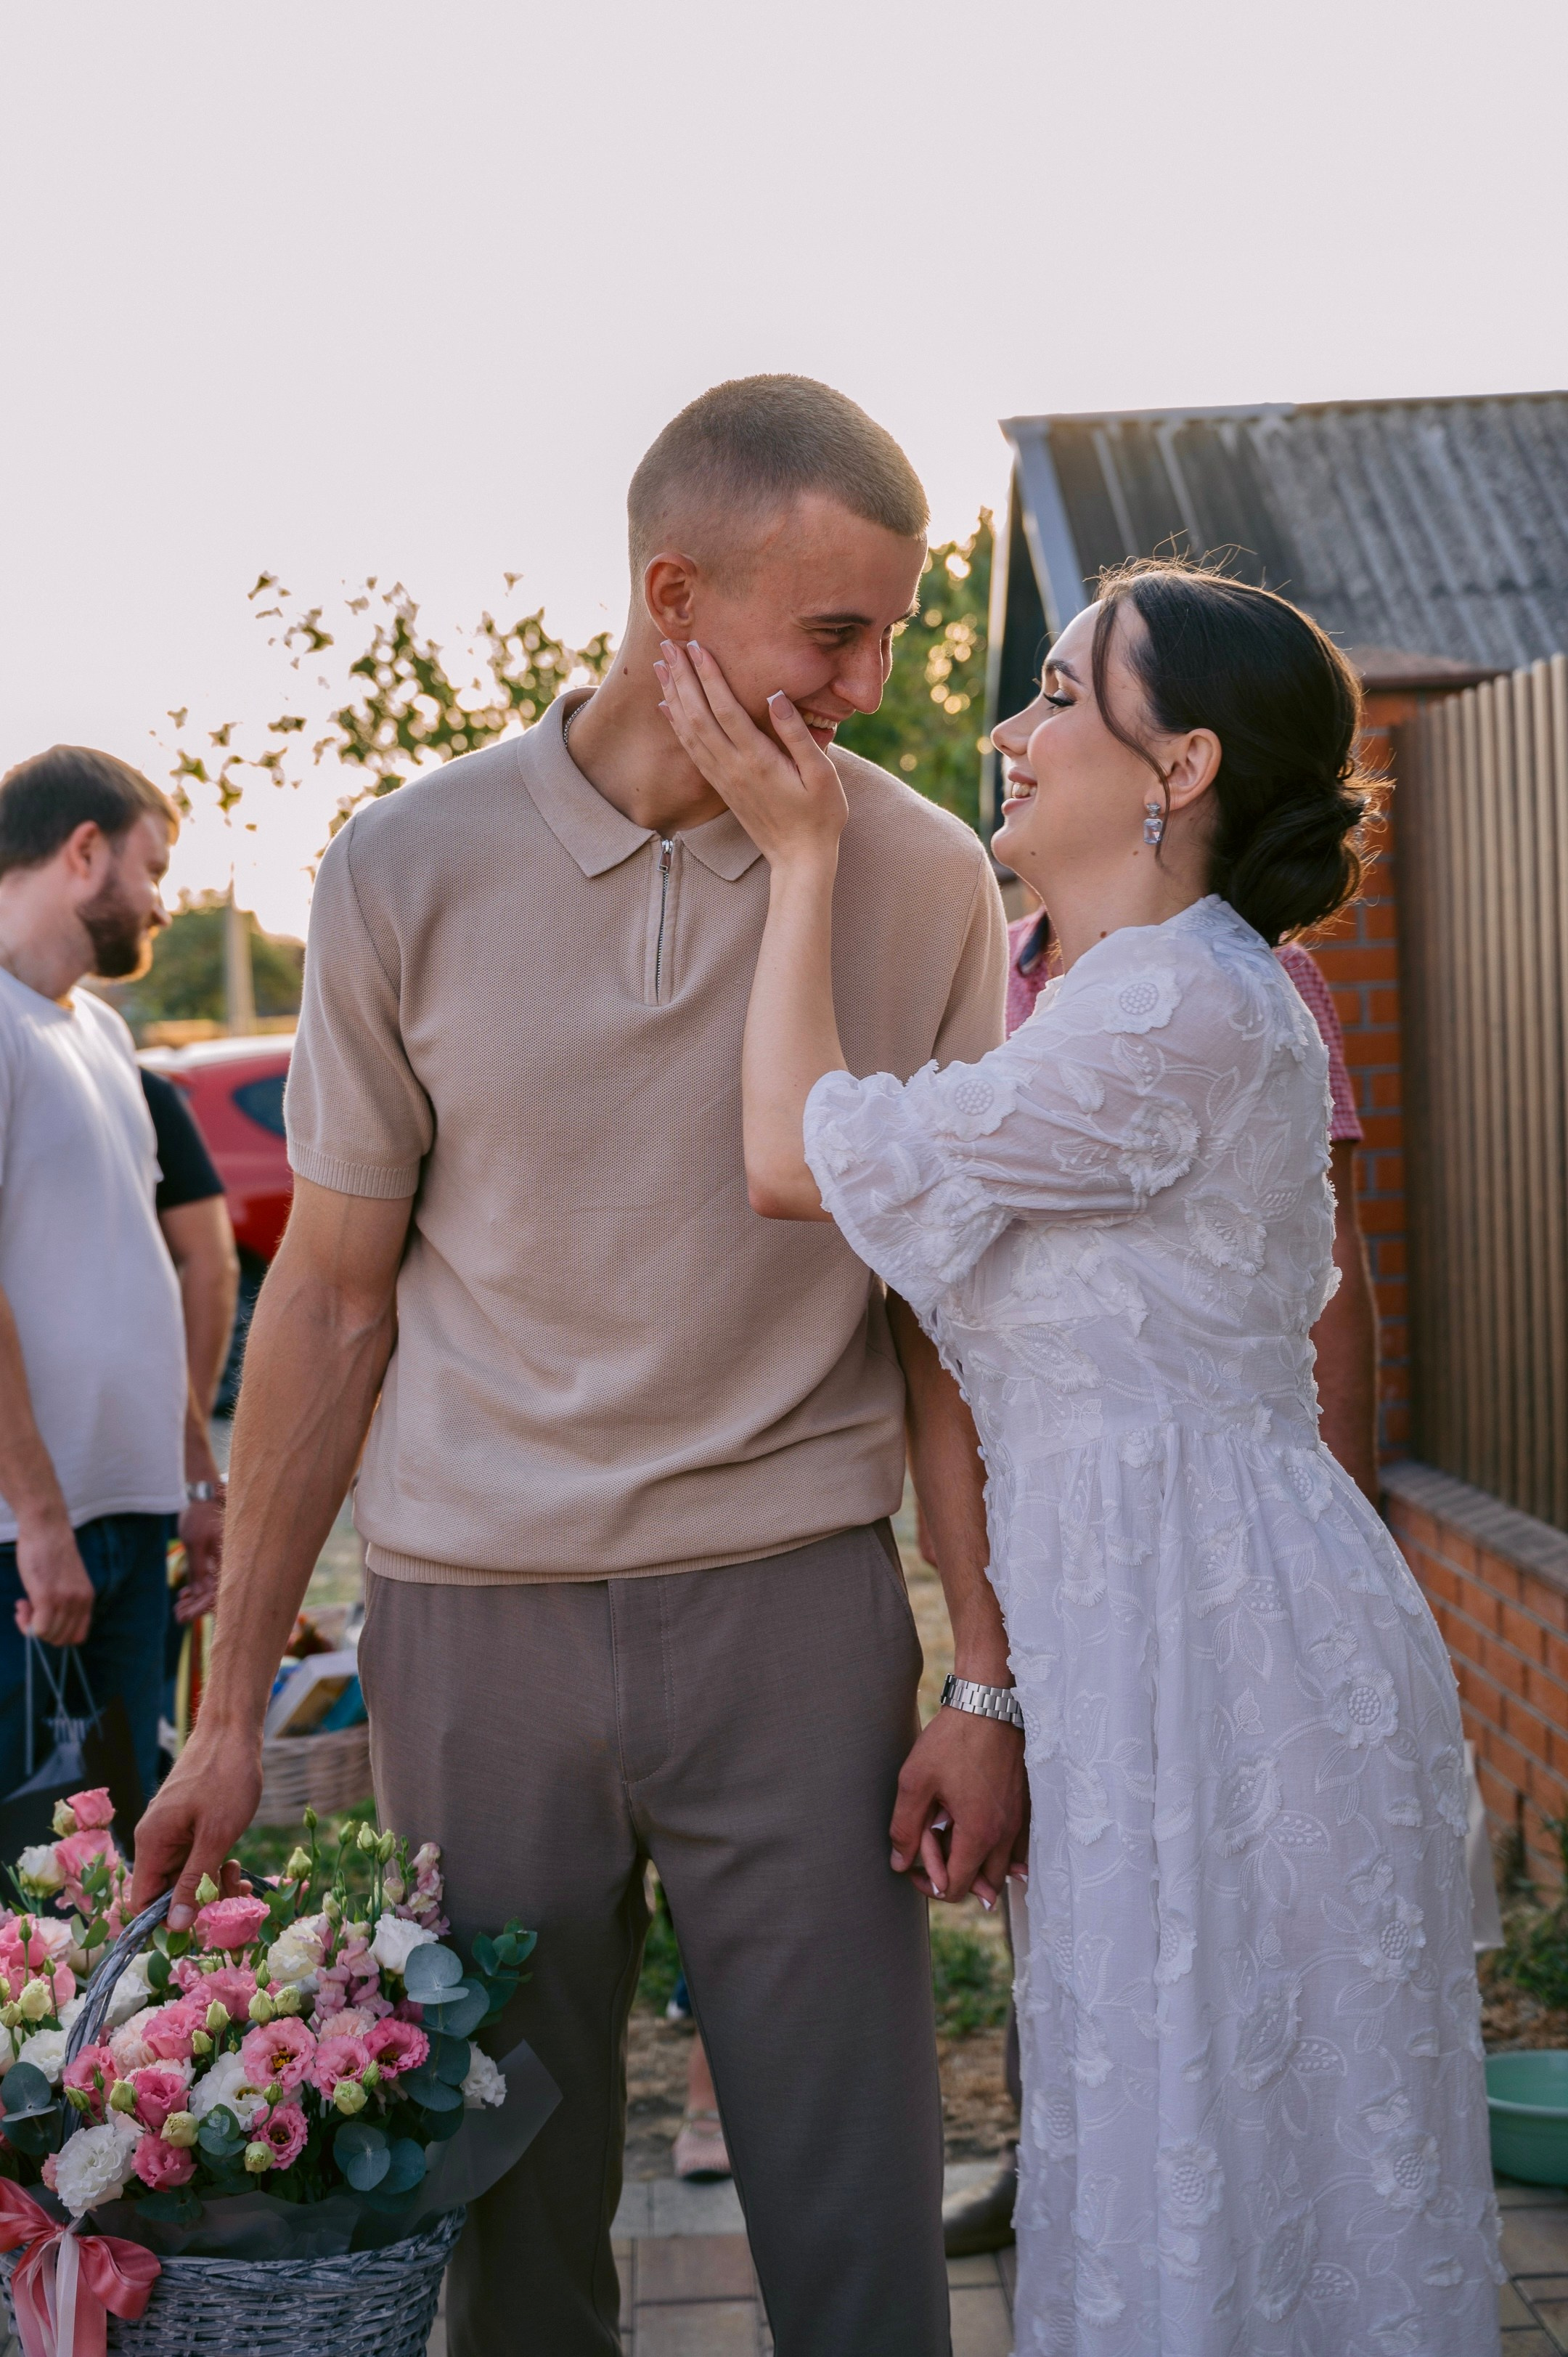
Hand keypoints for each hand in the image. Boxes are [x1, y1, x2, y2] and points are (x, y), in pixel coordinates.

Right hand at [13, 1514, 94, 1646]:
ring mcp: (65, 1600)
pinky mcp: (48, 1596)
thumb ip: (64, 1600)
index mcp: (87, 1598)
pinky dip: (26, 1624)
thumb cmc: (50, 1550)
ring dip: (31, 1625)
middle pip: (62, 1639)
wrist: (46, 1528)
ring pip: (48, 1636)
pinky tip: (21, 1605)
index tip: (43, 1618)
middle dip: (42, 1632)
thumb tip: (48, 1623)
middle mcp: (80, 1602)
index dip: (57, 1634)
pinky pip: (39, 1629)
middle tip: (29, 1611)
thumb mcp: (66, 1580)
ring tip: (24, 1604)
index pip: (78, 1636)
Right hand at [130, 1725, 263, 1928]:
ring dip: (211, 1884)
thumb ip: (193, 1881)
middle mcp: (156, 1839)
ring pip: (184, 1876)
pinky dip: (214, 1866)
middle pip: (166, 1891)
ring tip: (240, 1877)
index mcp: (152, 1843)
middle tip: (234, 1895)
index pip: (141, 1900)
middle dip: (198, 1900)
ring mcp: (173, 1831)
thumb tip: (175, 1925)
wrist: (234, 1730)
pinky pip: (195, 1858)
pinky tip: (236, 1863)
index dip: (166, 1919)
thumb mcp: (216, 1836)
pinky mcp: (189, 1824)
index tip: (200, 1922)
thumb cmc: (226, 1778)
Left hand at [175, 1497, 223, 1622]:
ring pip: (211, 1588)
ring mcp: (221, 1561)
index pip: (217, 1592)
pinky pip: (209, 1579)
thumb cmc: (199, 1516)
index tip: (184, 1617)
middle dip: (196, 1608)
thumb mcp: (194, 1542)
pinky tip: (183, 1595)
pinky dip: (196, 1588)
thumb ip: (198, 1568)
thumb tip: (199, 1594)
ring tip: (178, 1607)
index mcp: (227, 1559)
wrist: (202, 1497)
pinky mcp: (215, 1559)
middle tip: (177, 1616)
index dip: (200, 1607)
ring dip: (195, 1600)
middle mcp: (228, 1562)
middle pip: (215, 1594)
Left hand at [655, 640, 847, 867]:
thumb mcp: (822, 774)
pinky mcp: (721, 786)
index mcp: (758, 760)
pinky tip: (666, 707)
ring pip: (689, 730)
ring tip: (661, 666)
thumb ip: (797, 735)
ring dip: (673, 696)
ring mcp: (723, 778)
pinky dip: (675, 724)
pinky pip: (691, 750)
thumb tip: (776, 696)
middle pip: (698, 715)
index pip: (726, 709)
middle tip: (668, 645)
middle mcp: (732, 767)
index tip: (697, 646)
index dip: (709, 676)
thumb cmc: (820, 816)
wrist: (799, 860)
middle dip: (683, 677)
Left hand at [890, 1707, 1025, 1909]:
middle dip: (956, 1876)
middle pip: (984, 1885)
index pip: (955, 1888)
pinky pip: (1017, 1848)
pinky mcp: (1025, 1807)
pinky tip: (981, 1839)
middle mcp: (1005, 1835)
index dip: (929, 1884)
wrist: (989, 1705)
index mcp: (978, 1834)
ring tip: (952, 1840)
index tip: (914, 1863)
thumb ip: (904, 1828)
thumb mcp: (915, 1781)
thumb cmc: (952, 1740)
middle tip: (934, 1849)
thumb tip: (900, 1864)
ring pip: (1003, 1868)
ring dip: (977, 1864)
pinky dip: (999, 1852)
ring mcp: (1018, 1821)